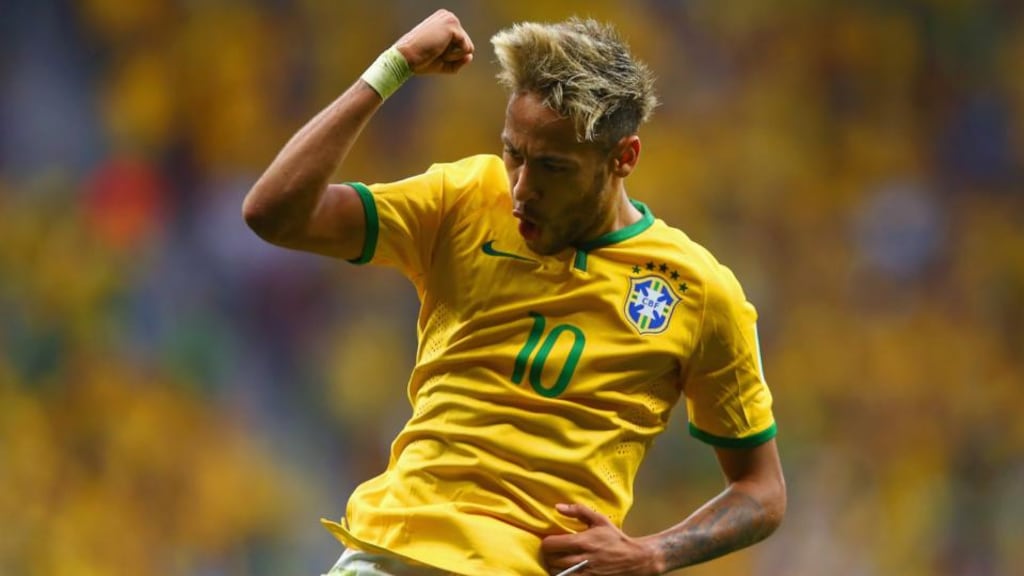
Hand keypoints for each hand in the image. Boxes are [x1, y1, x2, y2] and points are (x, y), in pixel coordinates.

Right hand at [394, 9, 473, 74]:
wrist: (406, 57)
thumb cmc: (421, 60)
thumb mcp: (443, 62)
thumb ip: (458, 60)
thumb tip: (470, 56)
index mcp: (444, 22)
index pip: (460, 44)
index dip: (450, 55)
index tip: (432, 51)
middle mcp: (448, 17)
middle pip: (466, 45)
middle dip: (453, 55)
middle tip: (434, 52)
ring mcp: (451, 19)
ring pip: (468, 48)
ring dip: (453, 56)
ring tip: (437, 50)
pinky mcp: (453, 26)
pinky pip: (467, 49)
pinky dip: (454, 56)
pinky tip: (439, 50)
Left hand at [541, 504, 662, 575]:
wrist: (634, 559)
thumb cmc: (615, 538)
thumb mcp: (599, 520)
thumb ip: (578, 511)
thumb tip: (557, 507)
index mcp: (581, 542)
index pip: (550, 544)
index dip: (547, 542)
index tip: (552, 541)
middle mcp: (580, 559)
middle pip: (550, 560)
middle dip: (550, 555)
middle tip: (556, 552)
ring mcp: (584, 573)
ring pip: (557, 573)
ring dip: (556, 567)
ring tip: (561, 562)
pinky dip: (565, 575)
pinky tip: (568, 570)